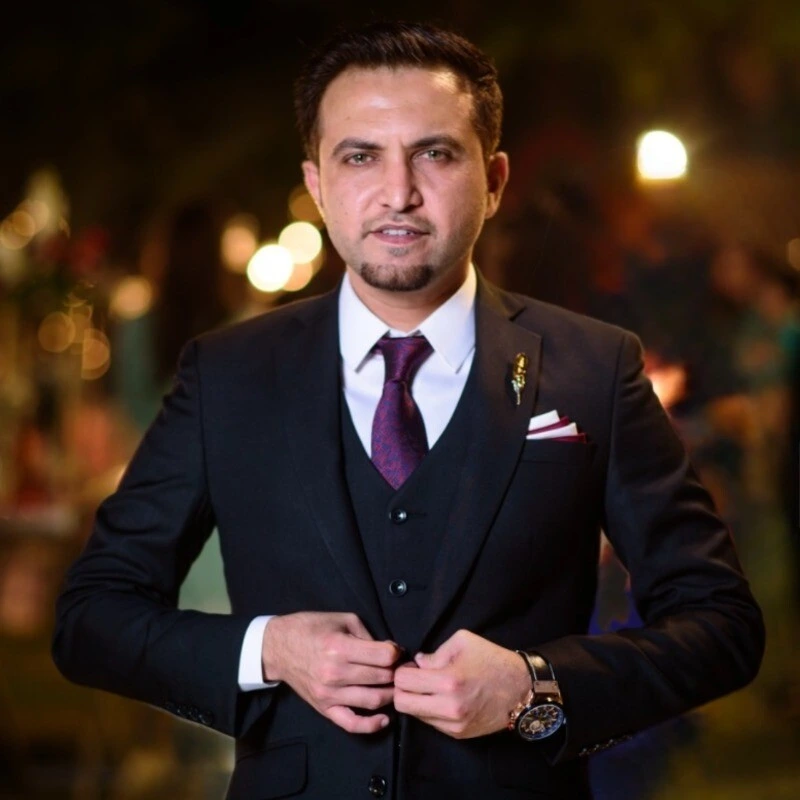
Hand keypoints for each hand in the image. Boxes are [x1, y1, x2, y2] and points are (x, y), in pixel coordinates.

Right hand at [263, 612, 400, 733]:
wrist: (279, 647)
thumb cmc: (312, 628)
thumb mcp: (342, 619)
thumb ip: (368, 635)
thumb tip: (391, 651)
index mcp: (339, 647)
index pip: (384, 657)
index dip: (396, 653)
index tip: (396, 651)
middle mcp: (335, 673)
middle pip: (381, 678)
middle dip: (396, 672)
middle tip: (399, 668)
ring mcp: (329, 694)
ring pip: (373, 700)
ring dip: (390, 694)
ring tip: (393, 685)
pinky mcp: (324, 708)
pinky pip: (351, 723)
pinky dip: (371, 725)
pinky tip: (384, 719)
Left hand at [394, 629, 529, 738]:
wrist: (522, 689)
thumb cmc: (493, 660)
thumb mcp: (463, 641)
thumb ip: (435, 652)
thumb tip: (418, 663)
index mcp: (448, 681)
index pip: (403, 682)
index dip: (402, 671)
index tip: (411, 667)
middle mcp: (448, 707)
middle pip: (402, 704)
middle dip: (402, 689)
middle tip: (414, 679)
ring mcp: (453, 724)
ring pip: (414, 716)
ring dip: (416, 701)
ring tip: (429, 688)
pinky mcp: (458, 734)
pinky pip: (431, 724)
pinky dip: (430, 711)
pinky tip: (442, 699)